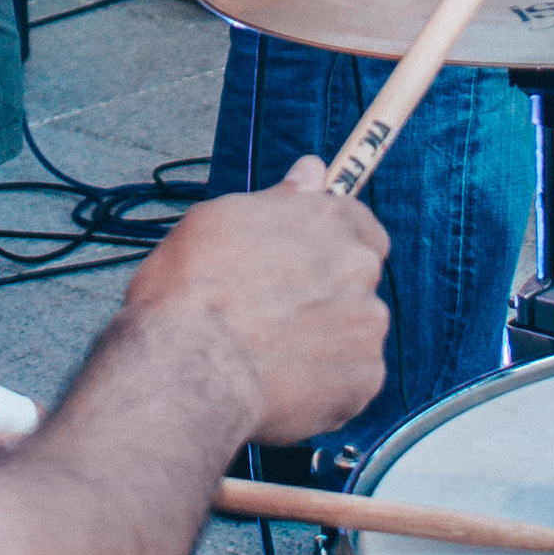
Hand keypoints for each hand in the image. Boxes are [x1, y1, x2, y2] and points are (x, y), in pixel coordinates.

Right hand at [122, 156, 390, 447]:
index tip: (307, 265)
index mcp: (327, 221)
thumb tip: (314, 170)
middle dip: (326, 295)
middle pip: (357, 280)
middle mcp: (357, 266)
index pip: (359, 224)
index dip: (332, 246)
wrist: (187, 372)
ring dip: (326, 340)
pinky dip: (326, 385)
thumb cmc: (189, 292)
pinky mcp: (365, 379)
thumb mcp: (217, 221)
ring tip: (270, 355)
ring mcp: (366, 325)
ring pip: (354, 331)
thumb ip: (280, 198)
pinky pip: (351, 380)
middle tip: (273, 314)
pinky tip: (282, 384)